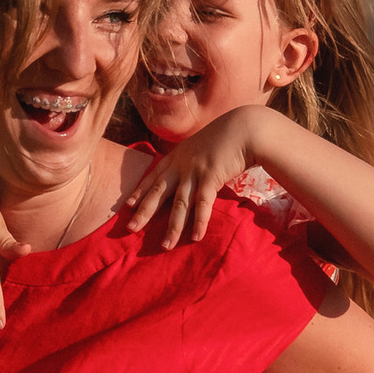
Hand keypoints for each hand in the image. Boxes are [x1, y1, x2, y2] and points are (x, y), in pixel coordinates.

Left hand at [128, 106, 261, 242]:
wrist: (245, 127)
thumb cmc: (227, 136)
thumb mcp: (202, 145)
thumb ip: (194, 158)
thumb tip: (192, 172)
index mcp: (177, 155)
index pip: (154, 175)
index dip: (140, 190)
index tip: (128, 204)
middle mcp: (181, 164)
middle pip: (158, 192)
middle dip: (144, 211)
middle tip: (130, 229)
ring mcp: (195, 171)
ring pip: (179, 204)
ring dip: (172, 227)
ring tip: (165, 246)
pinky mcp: (211, 178)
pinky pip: (203, 204)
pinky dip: (199, 222)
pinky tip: (195, 237)